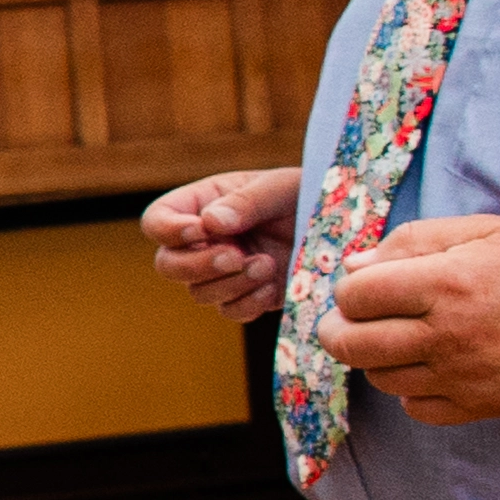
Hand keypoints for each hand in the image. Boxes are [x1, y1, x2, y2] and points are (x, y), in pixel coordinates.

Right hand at [143, 169, 300, 321]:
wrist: (341, 227)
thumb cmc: (307, 195)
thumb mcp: (279, 188)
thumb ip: (245, 202)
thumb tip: (210, 225)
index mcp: (201, 205)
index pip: (157, 221)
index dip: (169, 230)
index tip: (201, 230)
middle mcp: (204, 242)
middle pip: (168, 265)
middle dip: (199, 265)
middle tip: (236, 256)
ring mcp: (223, 273)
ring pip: (199, 293)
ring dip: (231, 283)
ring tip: (267, 265)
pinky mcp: (246, 296)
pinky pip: (230, 311)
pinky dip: (248, 303)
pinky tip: (273, 285)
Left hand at [322, 215, 499, 423]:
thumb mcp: (478, 230)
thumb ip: (410, 242)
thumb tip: (353, 267)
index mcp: (445, 283)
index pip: (356, 295)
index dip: (349, 290)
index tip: (361, 287)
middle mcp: (448, 334)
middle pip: (354, 346)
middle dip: (338, 331)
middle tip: (345, 322)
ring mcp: (462, 376)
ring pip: (381, 379)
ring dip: (377, 359)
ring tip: (396, 339)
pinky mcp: (478, 405)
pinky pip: (416, 409)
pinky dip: (410, 391)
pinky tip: (426, 367)